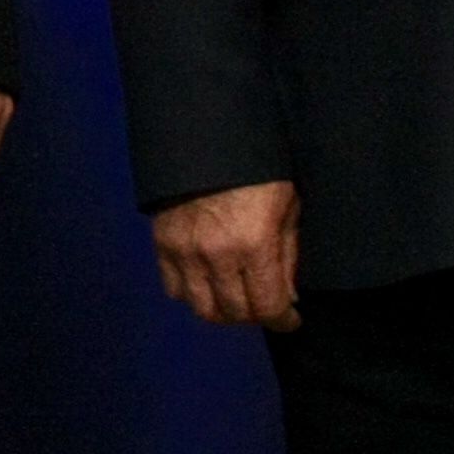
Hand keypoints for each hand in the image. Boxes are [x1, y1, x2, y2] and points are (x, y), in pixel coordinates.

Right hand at [151, 179, 300, 330]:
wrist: (208, 133)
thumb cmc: (259, 166)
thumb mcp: (287, 204)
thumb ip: (288, 253)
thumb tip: (288, 295)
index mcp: (254, 244)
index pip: (268, 306)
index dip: (283, 320)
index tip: (290, 318)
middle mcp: (217, 256)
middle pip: (235, 313)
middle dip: (255, 315)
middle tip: (264, 304)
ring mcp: (185, 251)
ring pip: (202, 308)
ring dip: (222, 310)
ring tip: (235, 298)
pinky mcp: (163, 243)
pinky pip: (174, 289)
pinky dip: (192, 293)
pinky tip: (207, 282)